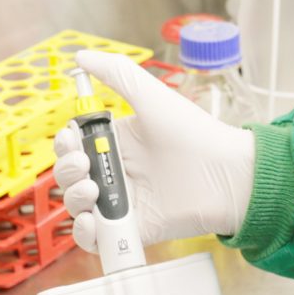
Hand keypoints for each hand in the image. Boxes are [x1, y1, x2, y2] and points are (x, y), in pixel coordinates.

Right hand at [52, 49, 254, 250]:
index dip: (66, 145)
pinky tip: (92, 220)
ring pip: (78, 206)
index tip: (71, 139)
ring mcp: (125, 202)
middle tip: (84, 164)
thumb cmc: (195, 133)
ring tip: (92, 190)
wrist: (227, 172)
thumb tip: (80, 55)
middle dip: (66, 170)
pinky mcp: (134, 229)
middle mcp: (119, 172)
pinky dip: (84, 234)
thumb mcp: (153, 97)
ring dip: (73, 198)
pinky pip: (96, 239)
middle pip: (72, 176)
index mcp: (120, 143)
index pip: (75, 146)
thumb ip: (118, 74)